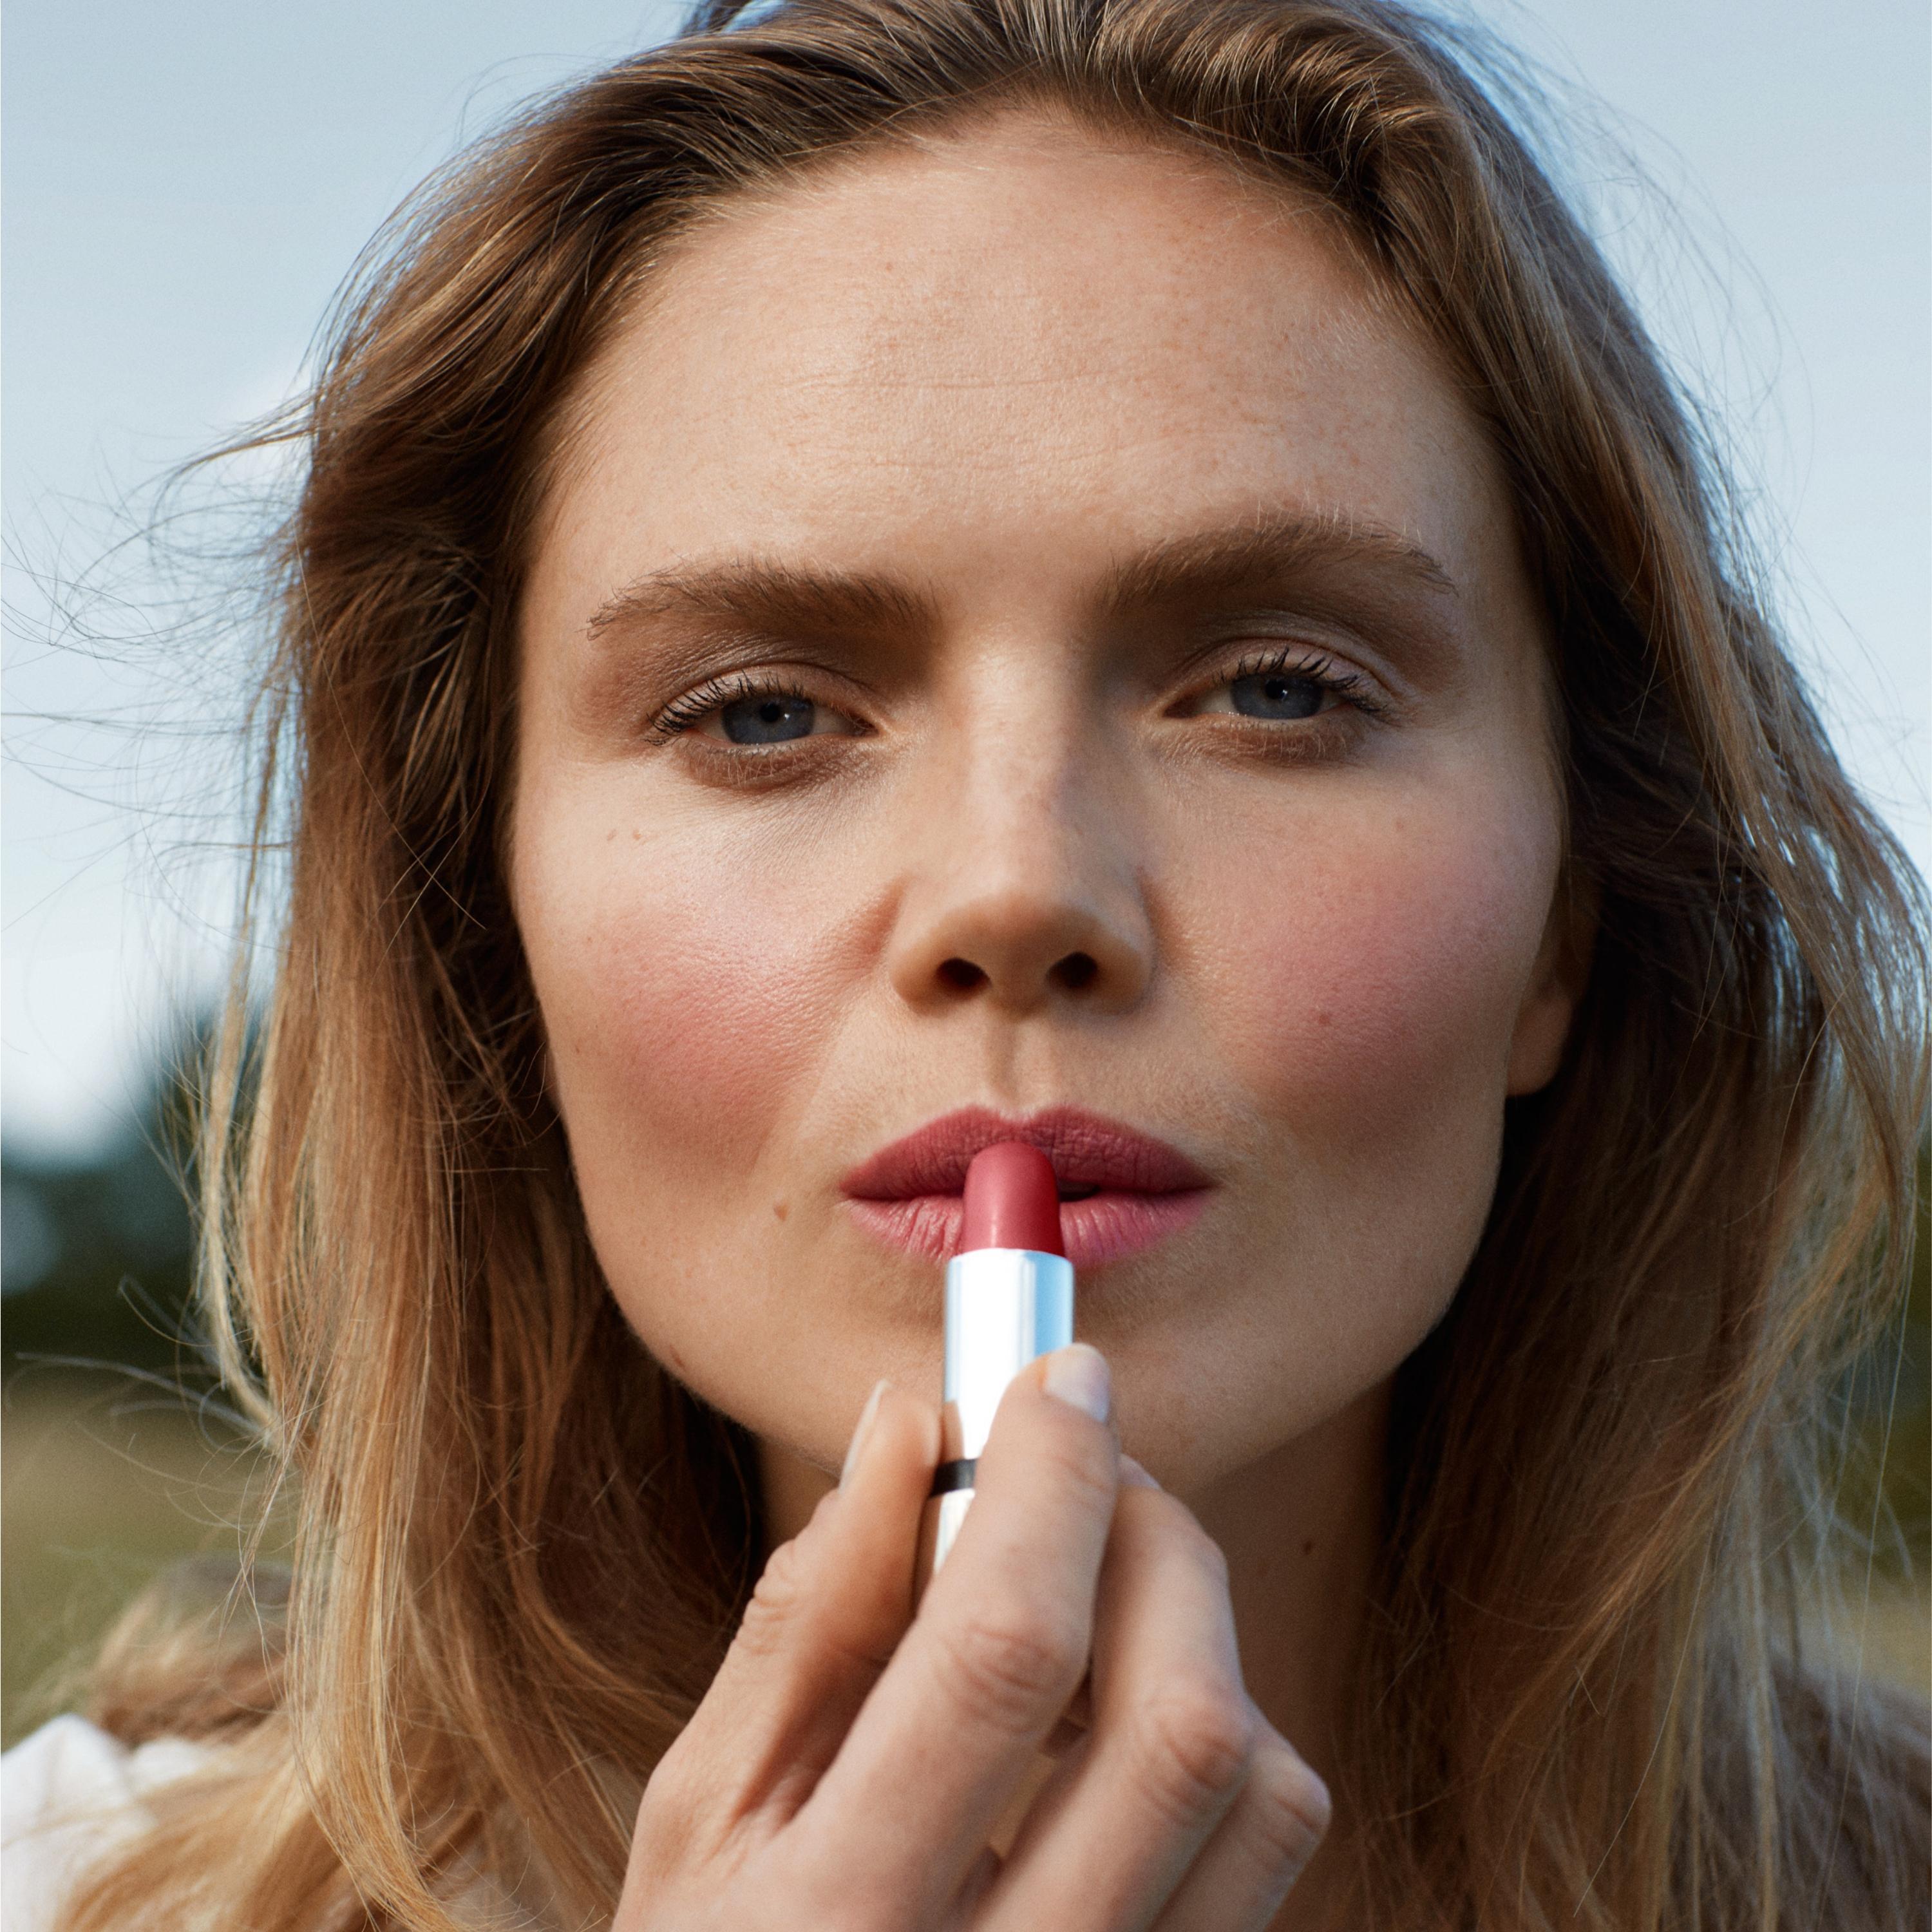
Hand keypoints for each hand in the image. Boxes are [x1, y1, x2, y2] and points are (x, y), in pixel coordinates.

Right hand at [615, 1344, 1330, 1929]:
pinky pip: (1265, 1865)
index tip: (1058, 1374)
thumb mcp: (700, 1818)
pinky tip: (1118, 1716)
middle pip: (1182, 1723)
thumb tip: (909, 1427)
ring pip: (1261, 1795)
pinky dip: (1221, 1742)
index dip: (1050, 1482)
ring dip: (1202, 1632)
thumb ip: (808, 1619)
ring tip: (1105, 1584)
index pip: (1005, 1654)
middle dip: (1157, 1538)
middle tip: (1092, 1467)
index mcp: (841, 1929)